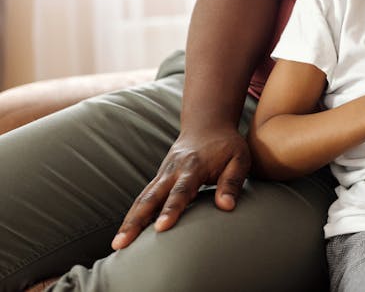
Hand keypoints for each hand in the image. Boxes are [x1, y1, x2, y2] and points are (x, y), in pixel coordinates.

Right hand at [111, 126, 249, 249]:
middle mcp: (173, 171)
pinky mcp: (159, 179)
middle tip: (122, 242)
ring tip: (117, 244)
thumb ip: (232, 182)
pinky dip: (133, 215)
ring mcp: (163, 174)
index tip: (161, 227)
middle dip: (136, 221)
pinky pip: (144, 198)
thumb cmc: (227, 145)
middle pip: (151, 197)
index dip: (171, 209)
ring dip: (129, 221)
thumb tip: (226, 206)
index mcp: (193, 166)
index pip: (181, 191)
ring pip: (142, 199)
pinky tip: (125, 234)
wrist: (207, 126)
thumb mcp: (239, 159)